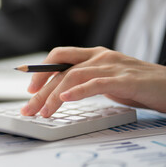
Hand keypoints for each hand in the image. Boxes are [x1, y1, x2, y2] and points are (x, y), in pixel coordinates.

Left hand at [21, 46, 165, 116]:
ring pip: (73, 75)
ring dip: (54, 95)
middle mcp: (100, 56)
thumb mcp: (106, 80)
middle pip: (60, 68)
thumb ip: (86, 81)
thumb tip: (60, 91)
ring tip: (43, 112)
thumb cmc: (138, 85)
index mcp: (94, 55)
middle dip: (40, 89)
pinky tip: (65, 98)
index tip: (30, 89)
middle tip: (28, 108)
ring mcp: (112, 66)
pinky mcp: (125, 79)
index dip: (41, 70)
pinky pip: (96, 83)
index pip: (59, 56)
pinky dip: (78, 91)